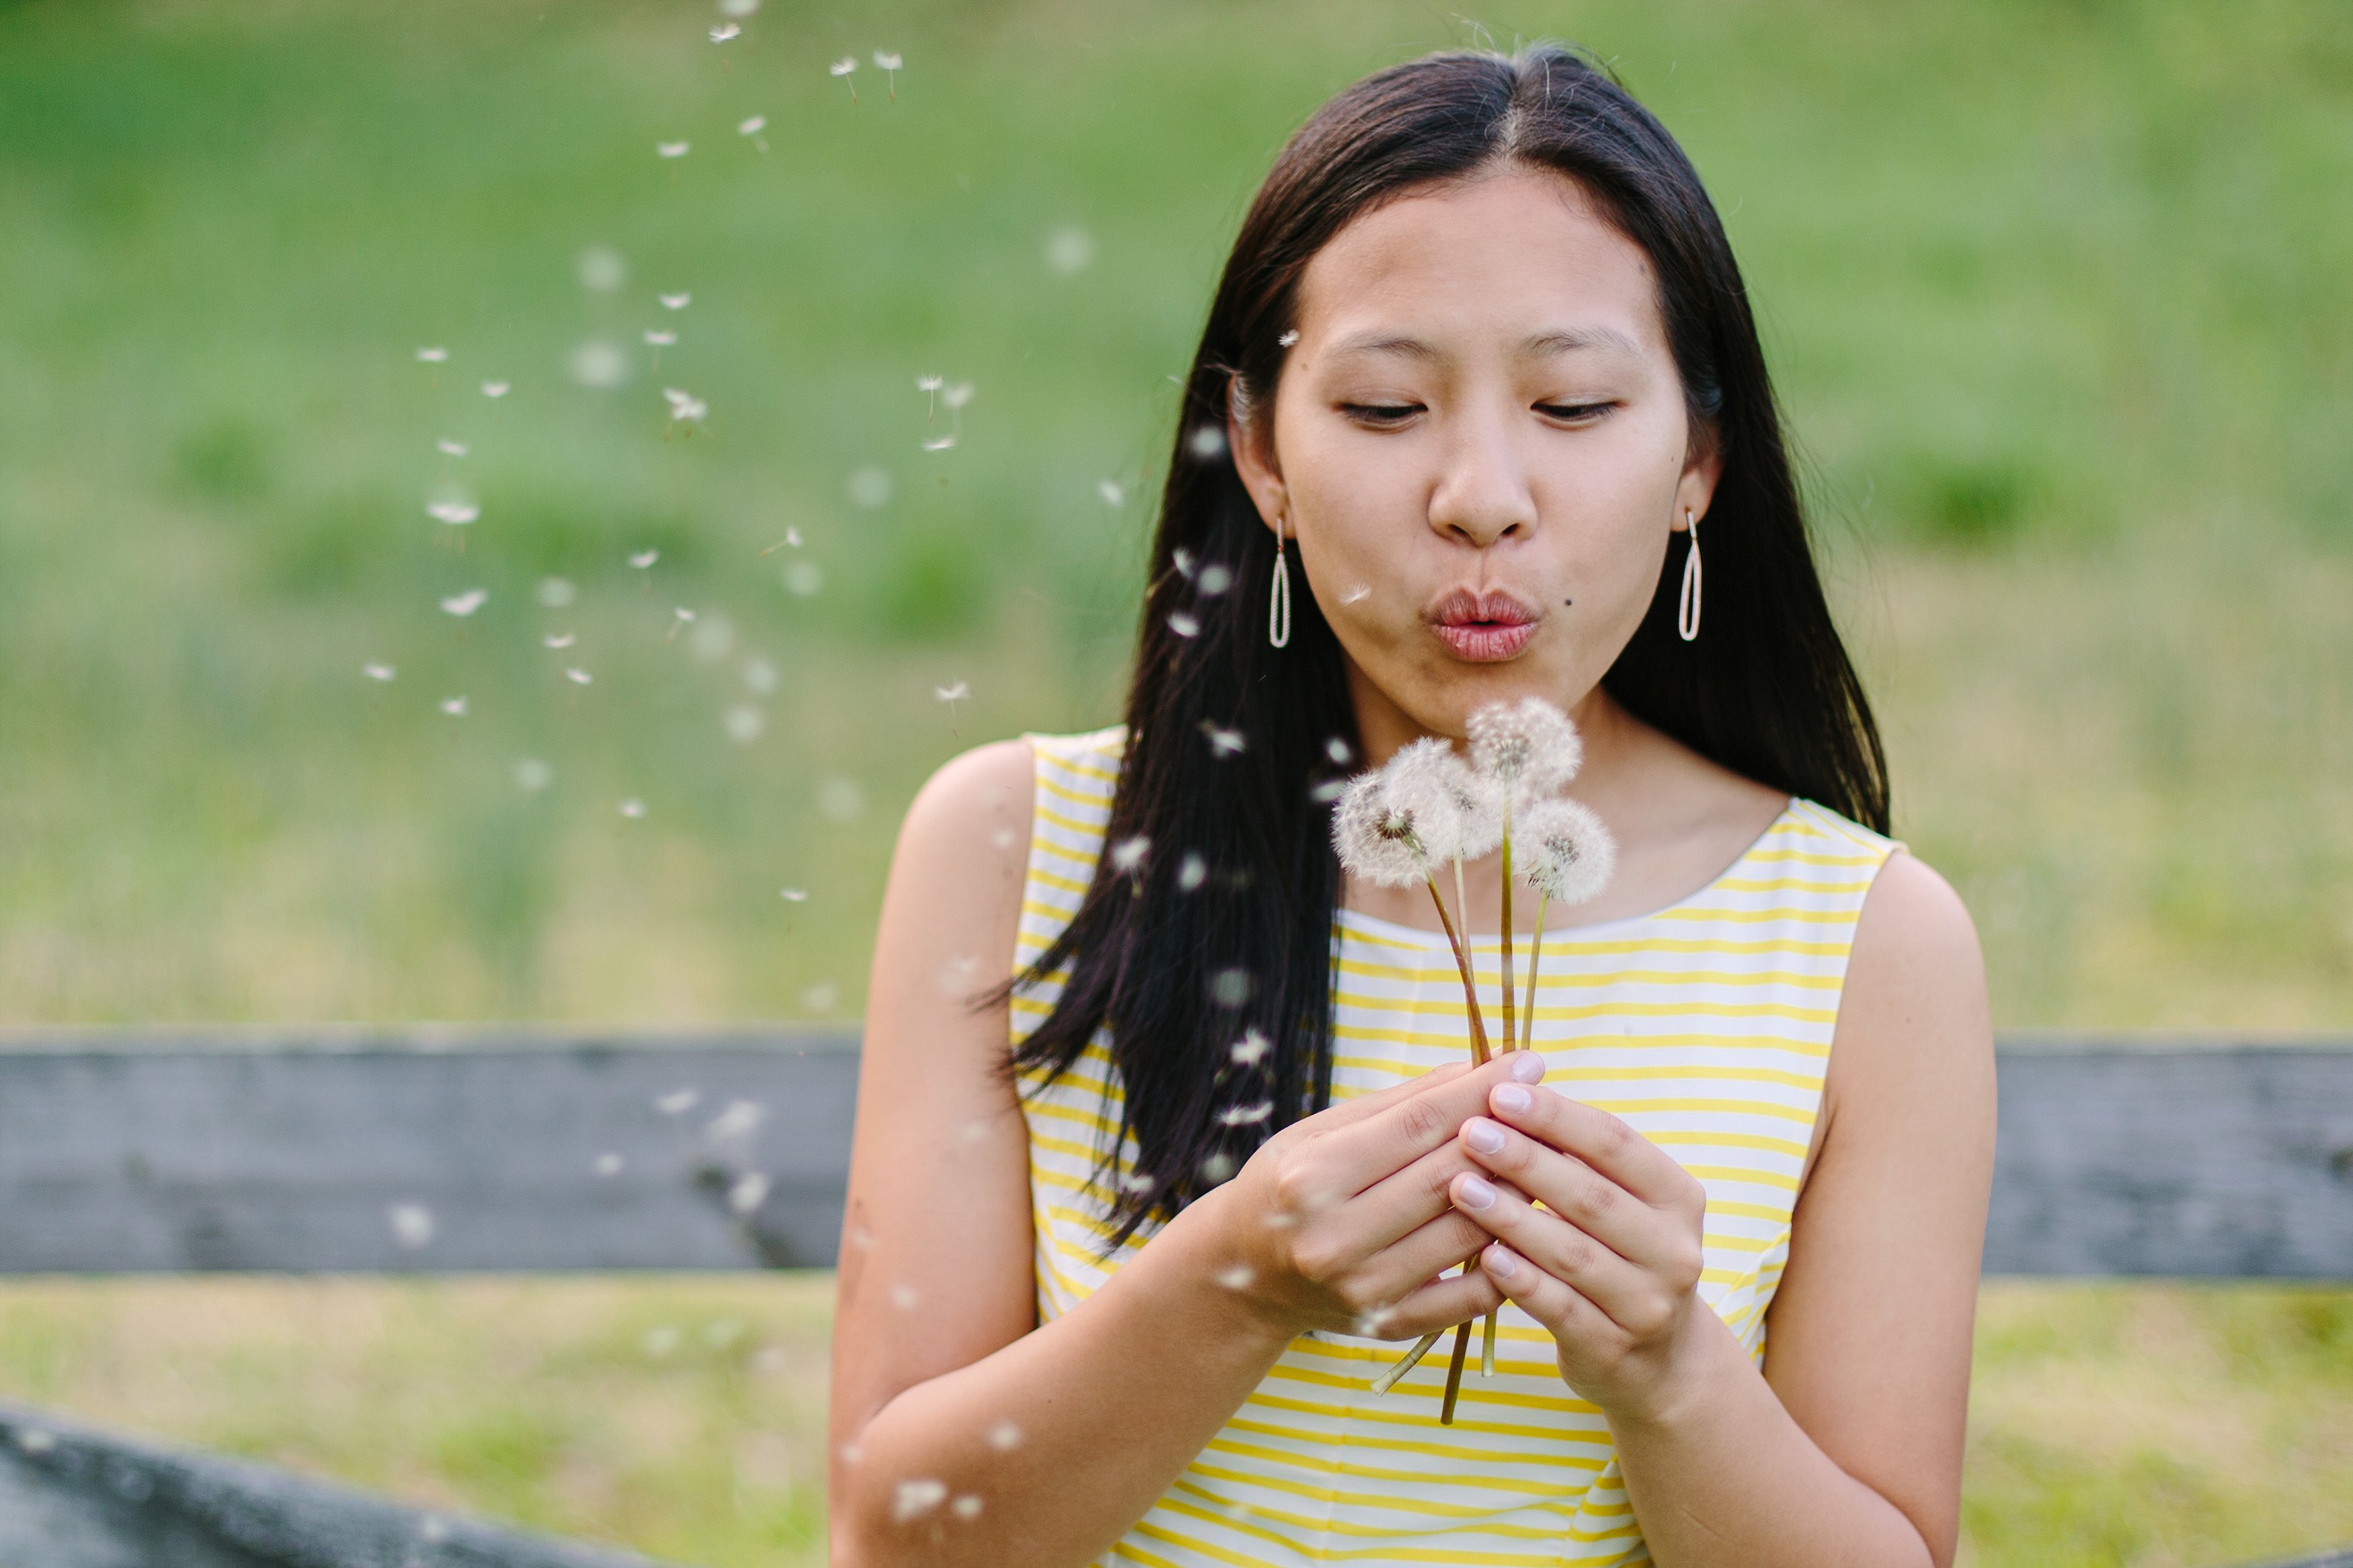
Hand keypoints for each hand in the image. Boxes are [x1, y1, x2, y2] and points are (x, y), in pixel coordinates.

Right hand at [1194, 1053, 1549, 1342]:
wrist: (1244, 1273)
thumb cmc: (1289, 1184)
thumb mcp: (1322, 1131)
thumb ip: (1401, 1104)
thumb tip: (1478, 1069)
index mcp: (1312, 1179)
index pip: (1418, 1125)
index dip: (1479, 1089)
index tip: (1526, 1058)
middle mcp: (1334, 1240)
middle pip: (1449, 1177)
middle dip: (1508, 1134)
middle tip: (1548, 1105)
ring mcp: (1365, 1290)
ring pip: (1471, 1233)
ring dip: (1516, 1192)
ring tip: (1543, 1158)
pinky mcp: (1390, 1324)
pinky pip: (1474, 1293)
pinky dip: (1507, 1256)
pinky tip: (1522, 1222)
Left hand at [1445, 1079, 1712, 1420]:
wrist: (1660, 1363)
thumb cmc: (1619, 1256)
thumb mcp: (1619, 1203)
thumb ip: (1576, 1156)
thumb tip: (1507, 1086)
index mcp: (1677, 1196)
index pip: (1615, 1143)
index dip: (1557, 1116)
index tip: (1501, 1091)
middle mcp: (1673, 1249)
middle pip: (1592, 1196)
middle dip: (1527, 1159)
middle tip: (1470, 1130)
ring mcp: (1647, 1304)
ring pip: (1573, 1253)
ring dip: (1513, 1217)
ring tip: (1460, 1187)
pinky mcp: (1614, 1349)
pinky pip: (1562, 1309)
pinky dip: (1523, 1281)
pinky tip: (1484, 1258)